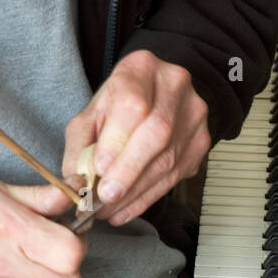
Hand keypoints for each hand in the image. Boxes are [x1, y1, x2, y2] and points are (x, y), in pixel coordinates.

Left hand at [62, 50, 210, 225]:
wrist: (160, 95)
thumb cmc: (121, 103)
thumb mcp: (93, 113)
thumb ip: (80, 144)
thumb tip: (76, 184)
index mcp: (141, 68)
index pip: (133, 105)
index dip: (116, 140)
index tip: (100, 168)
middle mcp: (175, 86)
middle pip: (157, 133)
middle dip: (128, 170)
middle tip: (105, 197)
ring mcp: (194, 114)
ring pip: (168, 159)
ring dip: (136, 190)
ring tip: (109, 209)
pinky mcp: (201, 141)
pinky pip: (176, 176)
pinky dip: (148, 197)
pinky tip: (127, 209)